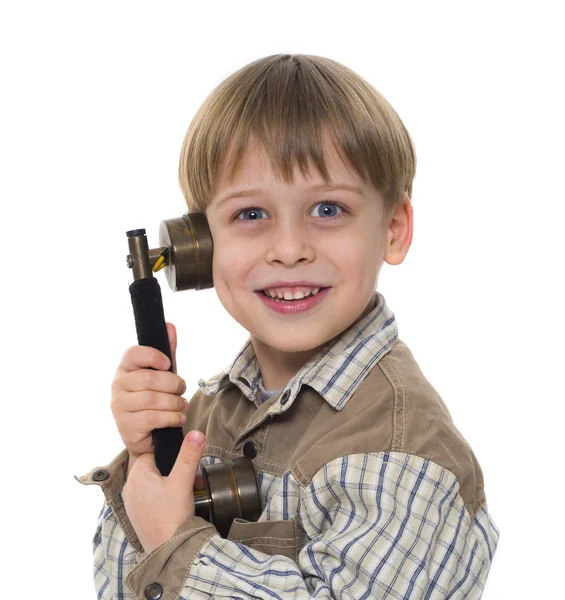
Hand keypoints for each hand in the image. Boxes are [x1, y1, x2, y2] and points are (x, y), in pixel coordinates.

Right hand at [110, 322, 187, 468]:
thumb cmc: (156, 401)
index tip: (168, 364)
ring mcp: (119, 406)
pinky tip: (178, 418)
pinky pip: (153, 417)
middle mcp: (118, 385)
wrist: (150, 438)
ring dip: (175, 403)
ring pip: (153, 399)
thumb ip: (167, 351)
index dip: (153, 356)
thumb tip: (169, 325)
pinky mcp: (126, 426)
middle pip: (149, 378)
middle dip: (173, 384)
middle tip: (182, 390)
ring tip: (182, 406)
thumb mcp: (163, 375)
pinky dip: (172, 417)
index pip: (133, 353)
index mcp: (125, 368)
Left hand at [122, 429, 205, 553]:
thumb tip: (196, 432)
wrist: (169, 551)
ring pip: (155, 483)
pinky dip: (165, 497)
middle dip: (176, 472)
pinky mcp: (138, 516)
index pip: (154, 453)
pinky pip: (152, 498)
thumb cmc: (173, 515)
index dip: (173, 457)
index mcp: (136, 475)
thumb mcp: (183, 481)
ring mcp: (132, 503)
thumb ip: (189, 455)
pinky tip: (178, 505)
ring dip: (172, 484)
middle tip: (192, 480)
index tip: (186, 465)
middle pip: (156, 468)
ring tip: (188, 493)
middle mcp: (130, 487)